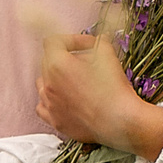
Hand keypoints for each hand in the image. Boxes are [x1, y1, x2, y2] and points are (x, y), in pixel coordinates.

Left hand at [37, 34, 162, 161]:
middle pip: (47, 61)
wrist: (119, 122)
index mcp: (57, 64)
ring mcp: (50, 104)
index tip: (88, 46)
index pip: (54, 41)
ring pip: (43, 83)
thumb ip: (100, 43)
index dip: (71, 39)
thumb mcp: (108, 55)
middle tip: (87, 62)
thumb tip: (99, 41)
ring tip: (75, 81)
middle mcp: (48, 84)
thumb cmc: (113, 89)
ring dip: (55, 78)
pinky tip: (63, 99)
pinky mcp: (55, 121)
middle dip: (65, 57)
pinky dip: (51, 100)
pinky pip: (43, 106)